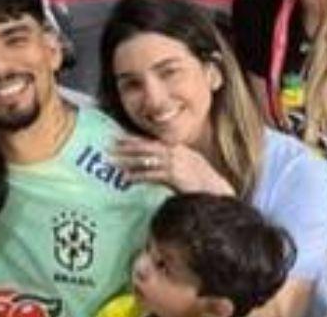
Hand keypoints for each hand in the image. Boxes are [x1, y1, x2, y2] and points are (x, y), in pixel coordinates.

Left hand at [113, 135, 234, 194]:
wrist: (216, 190)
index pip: (151, 141)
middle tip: (109, 145)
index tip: (118, 137)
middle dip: (127, 145)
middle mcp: (175, 152)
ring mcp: (174, 163)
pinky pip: (151, 175)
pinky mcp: (174, 176)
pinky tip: (127, 178)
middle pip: (146, 146)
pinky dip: (137, 176)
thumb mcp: (188, 165)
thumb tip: (154, 162)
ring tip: (113, 162)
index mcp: (177, 147)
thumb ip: (172, 161)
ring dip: (128, 160)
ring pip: (146, 159)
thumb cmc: (202, 180)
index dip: (134, 139)